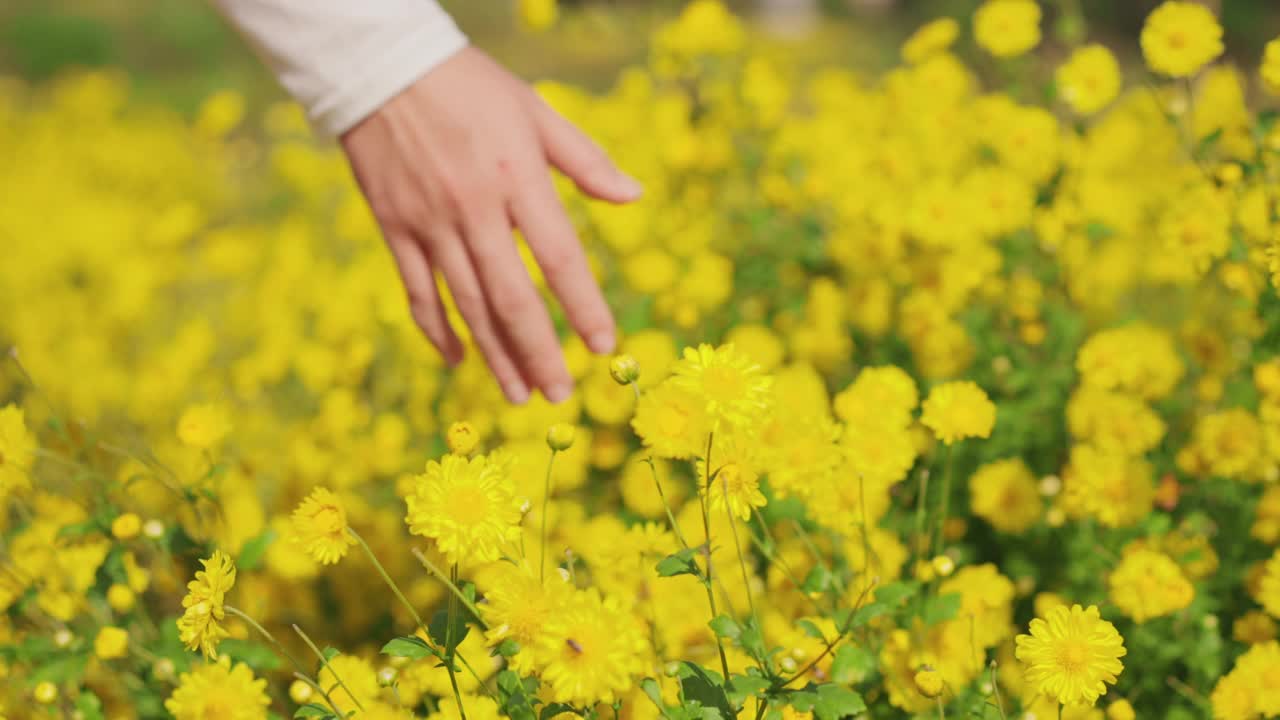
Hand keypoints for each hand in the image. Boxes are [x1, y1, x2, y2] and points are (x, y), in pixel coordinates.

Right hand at [341, 47, 640, 403]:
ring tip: (521, 394)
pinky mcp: (394, 228)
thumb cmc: (468, 85)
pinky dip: (438, 331)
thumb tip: (633, 197)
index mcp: (516, 176)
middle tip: (561, 394)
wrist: (380, 66)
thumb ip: (584, 160)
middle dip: (540, 352)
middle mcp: (474, 207)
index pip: (559, 256)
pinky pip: (418, 292)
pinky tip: (460, 361)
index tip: (604, 347)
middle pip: (512, 297)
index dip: (583, 306)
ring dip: (496, 355)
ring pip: (467, 305)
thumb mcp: (534, 111)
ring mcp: (430, 222)